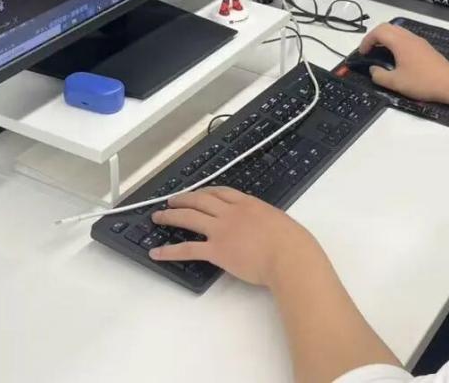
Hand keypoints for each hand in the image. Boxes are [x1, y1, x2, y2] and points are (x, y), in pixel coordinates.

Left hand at [150, 187, 323, 287]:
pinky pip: (187, 248)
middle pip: (200, 200)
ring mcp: (221, 230)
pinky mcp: (216, 250)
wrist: (288, 255)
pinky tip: (157, 252)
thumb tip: (263, 227)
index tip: (198, 193)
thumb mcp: (278, 220)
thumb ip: (265, 220)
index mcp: (248, 203)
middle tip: (170, 200)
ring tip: (158, 217)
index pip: (221, 192)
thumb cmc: (292, 241)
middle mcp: (231, 212)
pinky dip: (169, 250)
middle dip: (183, 199)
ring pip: (189, 217)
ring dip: (171, 216)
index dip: (205, 192)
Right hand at [357, 22, 448, 102]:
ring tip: (381, 53)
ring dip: (386, 39)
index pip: (378, 32)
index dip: (367, 40)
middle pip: (387, 27)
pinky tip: (397, 57)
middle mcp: (409, 37)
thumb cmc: (422, 82)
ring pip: (398, 31)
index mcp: (400, 42)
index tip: (362, 53)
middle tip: (369, 50)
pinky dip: (396, 42)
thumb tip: (373, 69)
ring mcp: (419, 41)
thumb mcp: (396, 83)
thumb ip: (379, 75)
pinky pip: (406, 38)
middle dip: (375, 36)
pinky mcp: (425, 47)